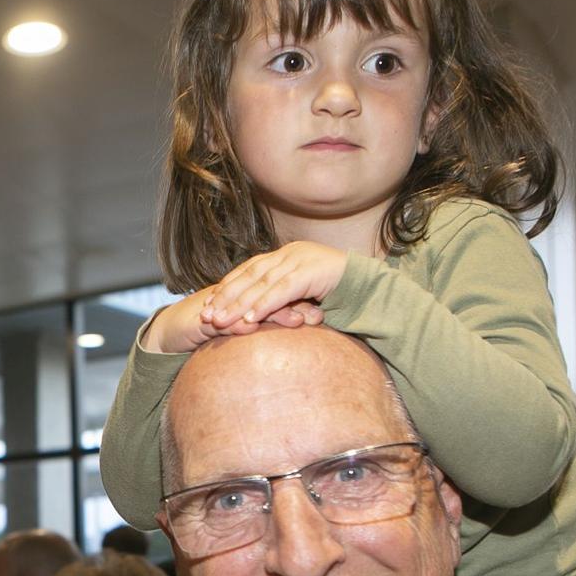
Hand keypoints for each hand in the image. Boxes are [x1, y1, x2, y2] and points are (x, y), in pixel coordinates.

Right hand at [145, 283, 324, 354]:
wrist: (172, 331)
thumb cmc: (207, 336)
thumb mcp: (239, 336)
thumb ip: (261, 335)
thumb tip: (290, 344)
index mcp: (249, 300)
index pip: (279, 296)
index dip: (301, 303)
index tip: (325, 314)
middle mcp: (238, 299)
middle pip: (271, 298)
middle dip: (296, 306)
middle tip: (319, 317)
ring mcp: (222, 307)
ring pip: (252, 308)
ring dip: (275, 314)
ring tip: (297, 321)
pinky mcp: (204, 318)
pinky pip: (225, 322)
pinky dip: (239, 325)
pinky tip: (254, 329)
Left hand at [199, 241, 348, 335]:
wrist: (369, 286)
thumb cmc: (336, 294)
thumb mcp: (302, 293)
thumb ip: (281, 296)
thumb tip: (256, 312)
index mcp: (285, 255)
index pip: (248, 270)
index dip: (227, 286)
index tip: (207, 303)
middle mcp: (289, 254)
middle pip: (249, 276)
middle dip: (226, 296)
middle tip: (206, 315)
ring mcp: (300, 261)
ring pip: (261, 284)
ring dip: (239, 304)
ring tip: (221, 321)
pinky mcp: (311, 272)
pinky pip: (282, 291)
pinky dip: (264, 306)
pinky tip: (250, 319)